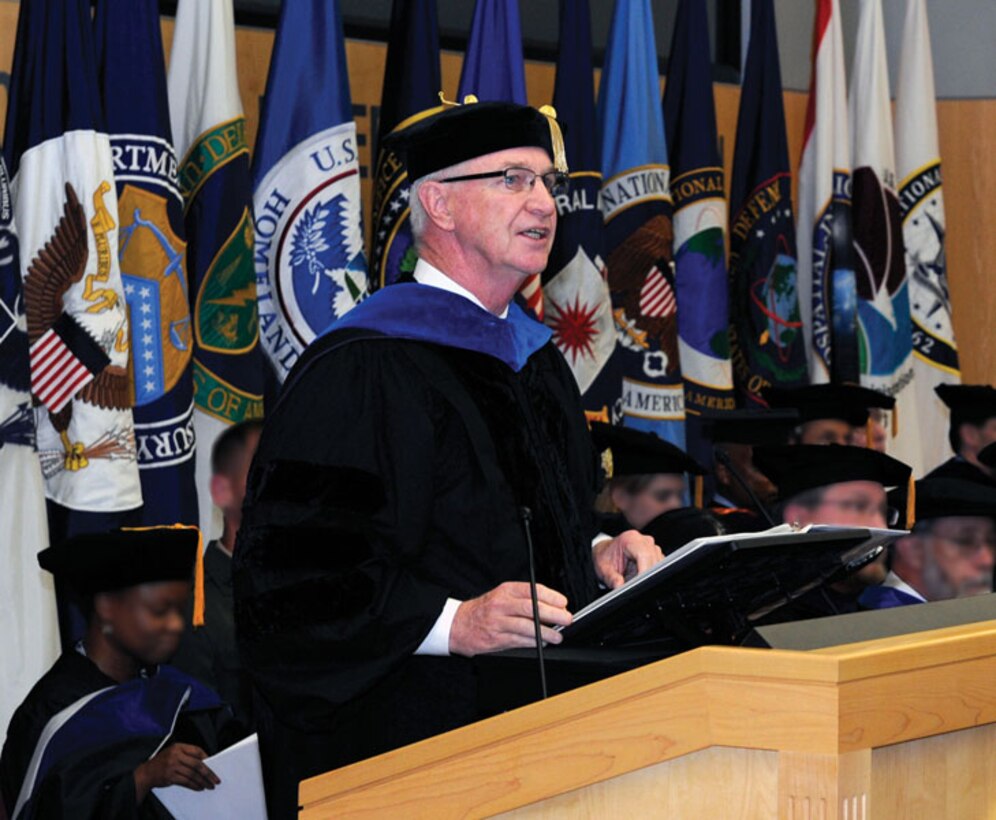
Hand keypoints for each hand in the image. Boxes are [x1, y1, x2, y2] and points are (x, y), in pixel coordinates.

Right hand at [133, 742, 219, 801]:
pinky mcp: (170, 777)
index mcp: (178, 747)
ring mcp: (172, 766)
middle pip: (197, 764)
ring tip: (209, 785)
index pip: (197, 750)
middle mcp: (176, 755)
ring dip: (202, 781)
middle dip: (208, 773)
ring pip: (192, 774)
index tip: (214, 764)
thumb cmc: (162, 762)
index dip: (206, 757)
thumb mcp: (173, 752)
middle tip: (215, 779)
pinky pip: (186, 782)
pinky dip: (194, 785)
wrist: (146, 773)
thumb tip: (205, 762)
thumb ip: (187, 755)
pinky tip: (199, 787)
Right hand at [449, 581, 571, 656]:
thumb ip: (523, 599)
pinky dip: (533, 643)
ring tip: (557, 636)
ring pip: (527, 626)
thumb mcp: (501, 596)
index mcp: (505, 590)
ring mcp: (497, 622)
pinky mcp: (495, 638)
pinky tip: (541, 644)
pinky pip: (518, 641)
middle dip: (553, 614)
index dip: (551, 597)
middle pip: (532, 608)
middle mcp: (501, 604)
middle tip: (566, 619)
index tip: (563, 603)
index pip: (533, 590)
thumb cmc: (484, 610)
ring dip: (546, 633)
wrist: (457, 624)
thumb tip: (552, 607)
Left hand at [592, 530, 662, 588]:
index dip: (644, 571)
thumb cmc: (605, 558)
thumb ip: (611, 578)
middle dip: (646, 577)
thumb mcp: (603, 569)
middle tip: (635, 589)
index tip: (639, 585)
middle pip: (654, 560)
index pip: (644, 555)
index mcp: (630, 539)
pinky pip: (659, 568)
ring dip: (649, 577)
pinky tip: (640, 581)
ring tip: (634, 582)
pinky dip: (651, 576)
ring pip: (659, 566)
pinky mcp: (656, 555)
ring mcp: (652, 547)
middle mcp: (644, 541)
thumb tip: (619, 585)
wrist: (606, 552)